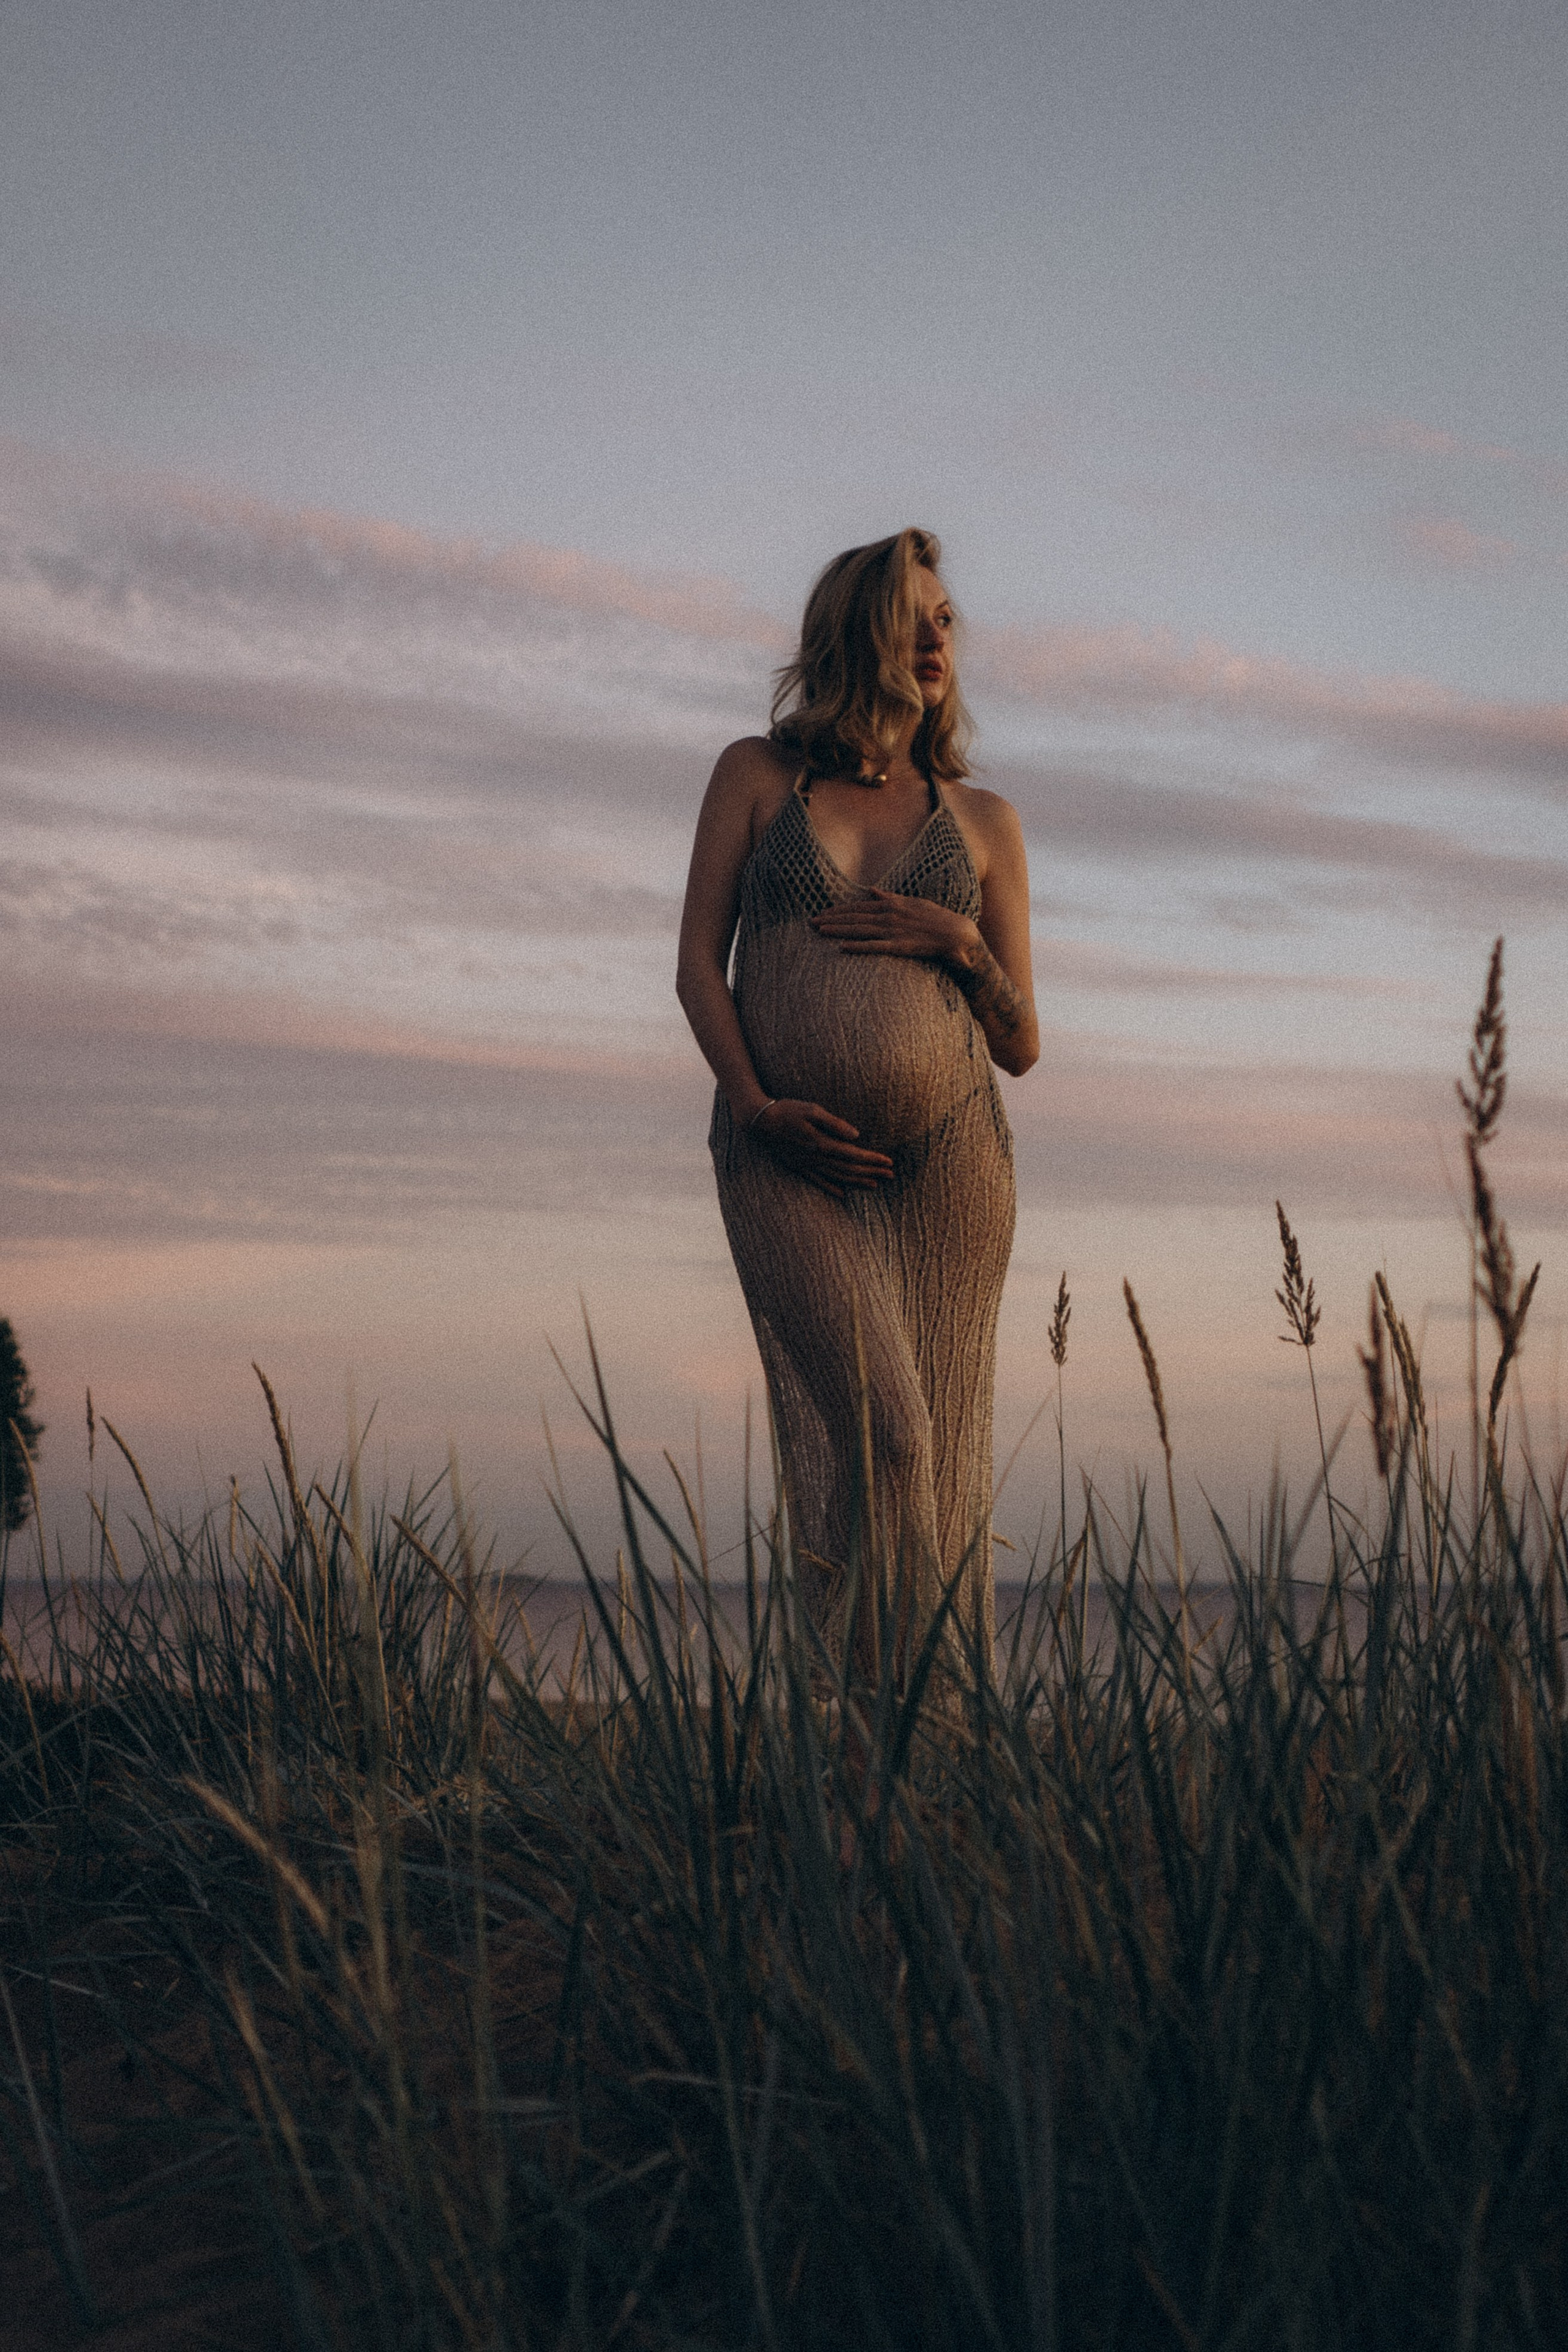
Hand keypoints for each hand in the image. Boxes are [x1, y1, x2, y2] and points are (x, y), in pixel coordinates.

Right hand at [747, 1098, 894, 1197]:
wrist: (758, 1122)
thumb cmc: (786, 1110)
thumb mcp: (812, 1110)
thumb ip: (835, 1123)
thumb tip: (856, 1135)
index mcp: (823, 1144)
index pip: (854, 1155)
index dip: (873, 1159)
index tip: (889, 1162)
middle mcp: (817, 1158)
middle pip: (850, 1169)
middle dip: (872, 1172)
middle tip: (891, 1176)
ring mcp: (807, 1165)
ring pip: (837, 1178)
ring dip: (857, 1182)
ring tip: (875, 1185)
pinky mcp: (798, 1167)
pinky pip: (818, 1182)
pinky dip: (832, 1189)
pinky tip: (843, 1195)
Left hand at [810, 890, 978, 967]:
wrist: (955, 933)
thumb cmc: (934, 917)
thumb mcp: (911, 902)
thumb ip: (889, 897)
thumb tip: (872, 891)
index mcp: (890, 904)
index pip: (857, 907)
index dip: (837, 911)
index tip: (820, 913)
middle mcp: (888, 915)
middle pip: (853, 917)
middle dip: (831, 919)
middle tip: (810, 923)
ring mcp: (893, 931)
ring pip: (859, 930)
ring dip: (838, 930)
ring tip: (820, 931)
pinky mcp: (899, 946)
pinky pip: (874, 947)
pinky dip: (858, 946)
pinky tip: (842, 948)